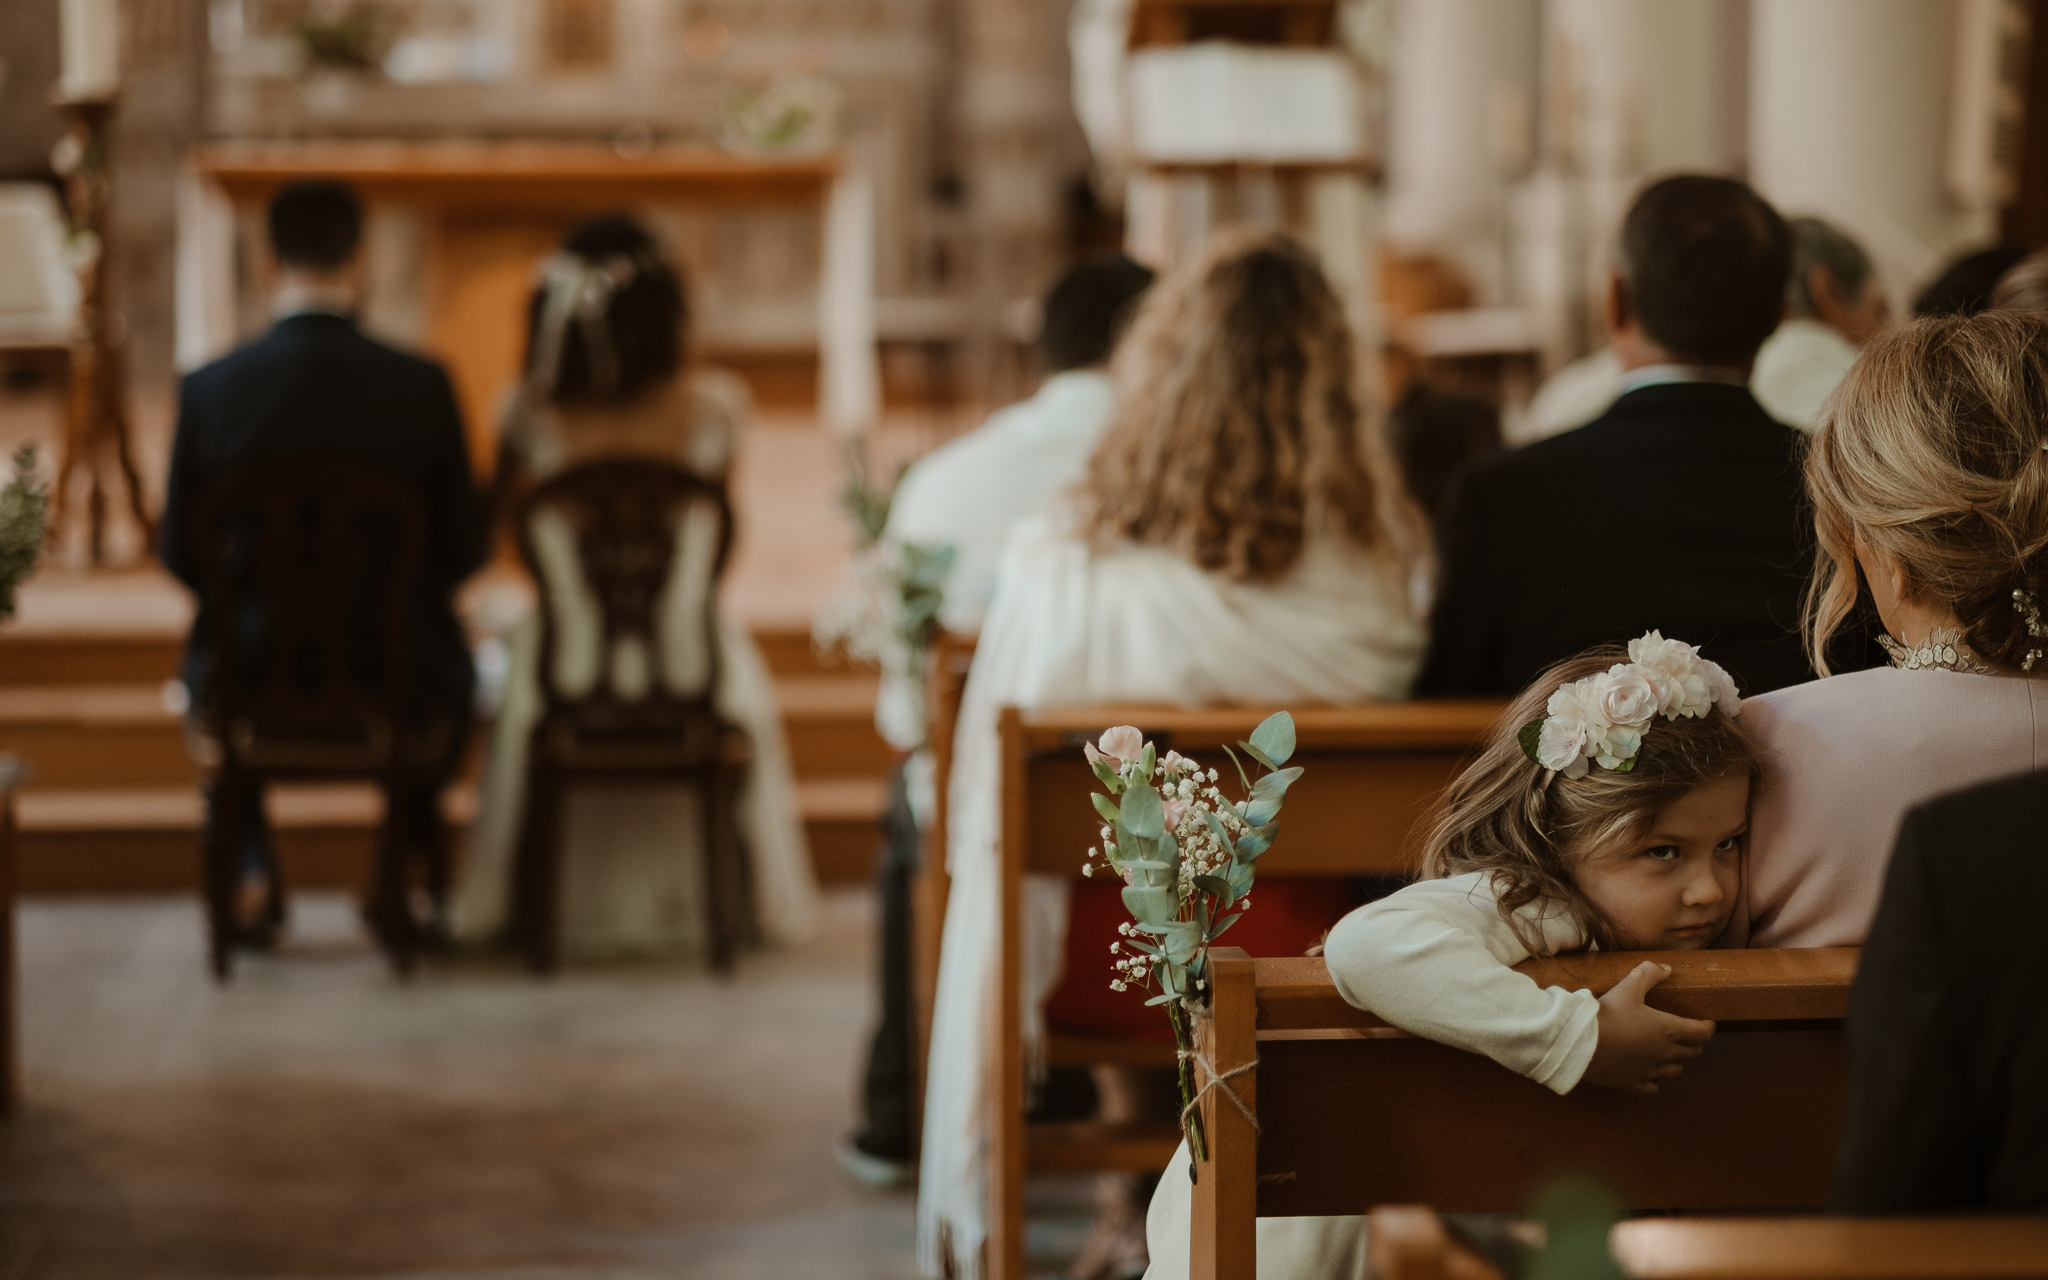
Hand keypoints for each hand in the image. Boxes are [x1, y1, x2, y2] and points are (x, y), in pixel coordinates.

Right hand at [1582, 960, 1715, 1093]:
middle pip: (1693, 1053)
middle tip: (1688, 1035)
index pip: (1702, 1033)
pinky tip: (1648, 1071)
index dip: (1708, 1028)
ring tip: (1668, 1053)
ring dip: (1676, 1061)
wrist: (1580, 1042)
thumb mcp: (1627, 987)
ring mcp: (1651, 1071)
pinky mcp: (1634, 1084)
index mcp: (1669, 1030)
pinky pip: (1654, 1086)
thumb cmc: (1607, 1013)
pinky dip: (1656, 1079)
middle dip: (1694, 1043)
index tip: (1708, 1023)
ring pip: (1676, 1071)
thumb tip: (1666, 968)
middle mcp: (1665, 1054)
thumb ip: (1649, 974)